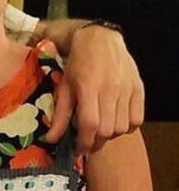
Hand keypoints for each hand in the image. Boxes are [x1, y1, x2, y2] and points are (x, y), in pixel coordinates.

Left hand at [47, 26, 144, 153]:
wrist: (100, 40)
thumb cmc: (78, 64)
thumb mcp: (64, 87)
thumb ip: (60, 115)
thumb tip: (52, 139)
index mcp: (88, 88)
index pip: (90, 124)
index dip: (84, 142)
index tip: (78, 149)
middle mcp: (110, 89)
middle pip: (107, 130)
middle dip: (96, 142)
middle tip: (87, 141)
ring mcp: (127, 89)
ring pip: (122, 127)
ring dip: (110, 135)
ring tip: (100, 129)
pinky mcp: (139, 89)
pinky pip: (137, 119)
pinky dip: (127, 127)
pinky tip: (115, 121)